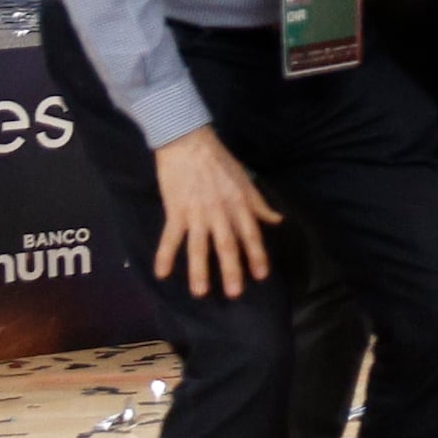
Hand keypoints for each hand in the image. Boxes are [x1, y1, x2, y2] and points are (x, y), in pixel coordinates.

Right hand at [148, 127, 276, 298]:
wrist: (189, 143)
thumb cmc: (220, 162)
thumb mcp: (246, 182)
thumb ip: (259, 204)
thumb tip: (277, 221)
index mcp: (240, 205)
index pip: (252, 235)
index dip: (257, 256)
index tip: (262, 276)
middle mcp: (221, 213)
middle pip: (228, 246)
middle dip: (232, 271)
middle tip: (235, 294)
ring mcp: (197, 213)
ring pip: (199, 247)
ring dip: (199, 271)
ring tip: (200, 293)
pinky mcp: (175, 211)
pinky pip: (170, 237)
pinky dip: (165, 255)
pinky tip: (161, 274)